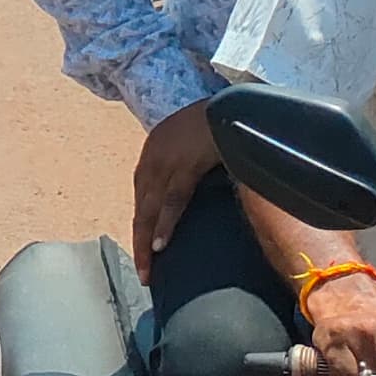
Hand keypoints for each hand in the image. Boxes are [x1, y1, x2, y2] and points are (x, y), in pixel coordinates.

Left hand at [132, 99, 220, 269]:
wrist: (236, 105)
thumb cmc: (223, 124)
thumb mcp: (198, 144)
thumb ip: (190, 168)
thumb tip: (194, 192)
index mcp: (156, 148)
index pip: (143, 192)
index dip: (144, 221)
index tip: (145, 246)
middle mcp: (154, 154)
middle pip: (142, 204)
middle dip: (139, 237)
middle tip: (142, 270)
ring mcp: (168, 158)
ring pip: (150, 206)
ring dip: (146, 239)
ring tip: (148, 267)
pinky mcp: (185, 163)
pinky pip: (173, 199)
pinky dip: (164, 223)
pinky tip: (159, 245)